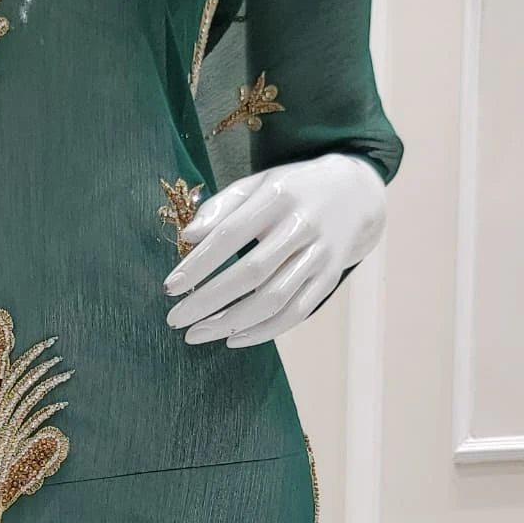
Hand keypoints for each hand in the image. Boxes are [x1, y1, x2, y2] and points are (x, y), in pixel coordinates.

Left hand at [163, 153, 385, 347]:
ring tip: (197, 334)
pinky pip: (295, 314)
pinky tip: (233, 338)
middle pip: (252, 273)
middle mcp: (303, 227)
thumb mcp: (256, 184)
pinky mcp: (329, 279)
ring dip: (232, 323)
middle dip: (209, 301)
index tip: (170, 286)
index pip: (231, 234)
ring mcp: (321, 256)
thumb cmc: (290, 191)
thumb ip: (221, 207)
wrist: (353, 194)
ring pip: (275, 300)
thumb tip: (188, 236)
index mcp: (278, 197)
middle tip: (176, 319)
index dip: (200, 263)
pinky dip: (263, 332)